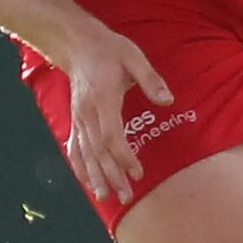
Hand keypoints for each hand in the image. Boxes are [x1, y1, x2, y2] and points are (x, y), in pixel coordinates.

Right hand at [58, 27, 178, 204]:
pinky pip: (75, 148)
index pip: (111, 136)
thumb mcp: (134, 57)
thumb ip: (151, 79)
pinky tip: (86, 182)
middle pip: (98, 151)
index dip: (124, 157)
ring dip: (95, 177)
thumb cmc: (108, 50)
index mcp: (102, 100)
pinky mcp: (75, 120)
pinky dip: (80, 166)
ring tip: (106, 198)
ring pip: (86, 153)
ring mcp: (79, 118)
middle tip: (126, 197)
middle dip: (111, 176)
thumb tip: (168, 100)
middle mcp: (87, 113)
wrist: (77, 44)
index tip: (138, 173)